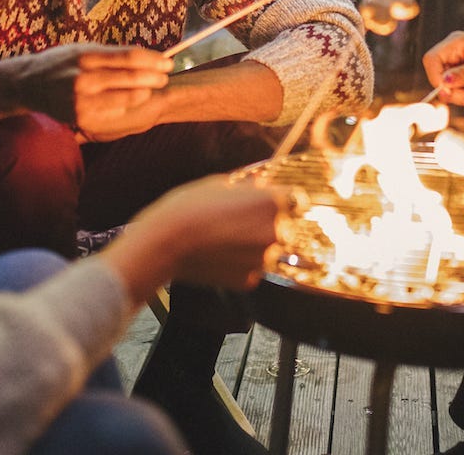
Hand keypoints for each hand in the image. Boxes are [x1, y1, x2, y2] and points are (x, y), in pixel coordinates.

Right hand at [6, 44, 170, 137]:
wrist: (29, 84)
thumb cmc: (62, 63)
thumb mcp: (83, 50)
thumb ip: (111, 55)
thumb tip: (146, 57)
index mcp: (86, 56)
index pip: (129, 57)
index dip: (153, 60)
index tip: (168, 61)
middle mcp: (84, 78)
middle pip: (131, 77)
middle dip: (154, 77)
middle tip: (166, 75)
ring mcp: (82, 99)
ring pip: (126, 97)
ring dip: (145, 92)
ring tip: (153, 87)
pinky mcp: (80, 117)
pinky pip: (113, 112)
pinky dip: (128, 105)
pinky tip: (136, 99)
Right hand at [111, 175, 286, 295]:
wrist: (165, 242)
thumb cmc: (189, 207)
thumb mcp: (220, 183)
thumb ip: (248, 185)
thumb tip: (260, 184)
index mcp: (272, 201)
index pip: (298, 200)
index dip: (284, 201)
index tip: (275, 203)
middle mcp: (275, 231)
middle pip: (285, 226)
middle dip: (268, 223)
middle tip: (239, 221)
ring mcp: (263, 259)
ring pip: (268, 249)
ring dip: (253, 244)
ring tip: (224, 238)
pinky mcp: (249, 280)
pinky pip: (253, 269)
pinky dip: (241, 263)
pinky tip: (219, 254)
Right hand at [422, 31, 463, 107]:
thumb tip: (445, 81)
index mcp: (456, 42)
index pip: (432, 59)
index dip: (436, 77)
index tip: (450, 91)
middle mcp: (450, 52)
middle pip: (435, 74)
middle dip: (451, 92)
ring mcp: (451, 65)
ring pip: (442, 86)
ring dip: (458, 97)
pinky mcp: (453, 77)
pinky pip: (449, 91)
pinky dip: (460, 98)